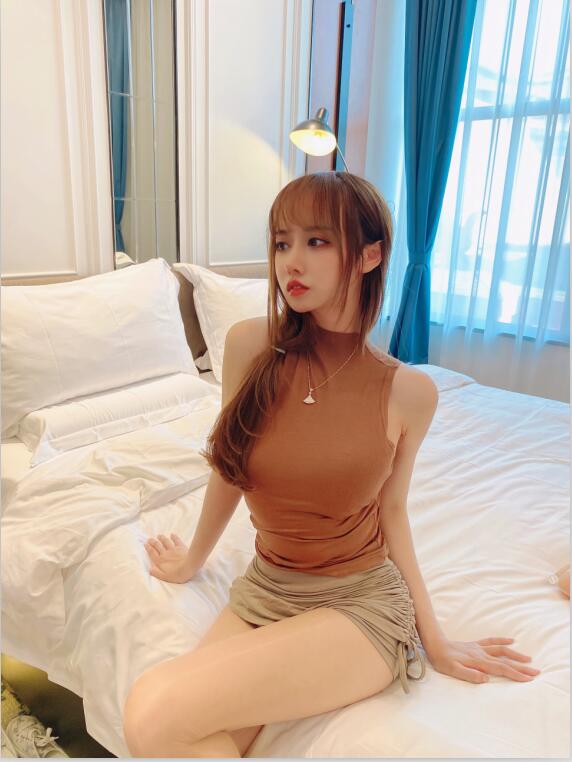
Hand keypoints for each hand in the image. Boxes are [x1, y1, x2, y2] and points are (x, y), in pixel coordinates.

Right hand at [144, 533, 195, 583]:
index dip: (148, 548)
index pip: (152, 553)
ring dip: (162, 538)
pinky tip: (172, 534)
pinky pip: (176, 540)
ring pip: (166, 542)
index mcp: (160, 561)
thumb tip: (150, 569)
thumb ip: (156, 573)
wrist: (189, 566)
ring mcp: (173, 549)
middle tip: (149, 539)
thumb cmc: (177, 574)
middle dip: (153, 542)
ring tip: (159, 535)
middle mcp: (165, 554)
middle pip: (157, 546)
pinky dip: (174, 537)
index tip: (145, 544)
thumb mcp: (164, 577)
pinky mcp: (181, 547)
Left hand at [427, 637, 541, 683]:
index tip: (529, 679)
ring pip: (501, 650)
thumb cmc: (443, 660)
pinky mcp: (475, 645)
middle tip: (536, 672)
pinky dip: (502, 641)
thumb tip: (485, 679)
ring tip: (529, 659)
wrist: (435, 644)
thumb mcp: (452, 671)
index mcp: (478, 662)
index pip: (501, 669)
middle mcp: (481, 654)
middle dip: (521, 667)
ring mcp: (479, 648)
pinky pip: (491, 641)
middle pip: (505, 660)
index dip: (515, 674)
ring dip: (515, 655)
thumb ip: (469, 675)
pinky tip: (511, 641)